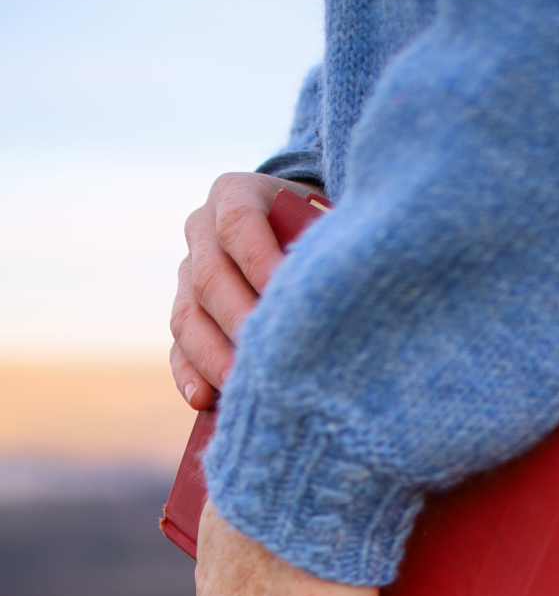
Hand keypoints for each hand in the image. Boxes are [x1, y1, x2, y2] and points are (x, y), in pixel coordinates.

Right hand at [170, 172, 318, 409]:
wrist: (300, 231)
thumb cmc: (323, 230)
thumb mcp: (327, 221)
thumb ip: (326, 245)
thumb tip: (341, 295)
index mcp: (236, 195)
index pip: (240, 225)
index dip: (260, 261)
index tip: (286, 295)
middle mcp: (202, 230)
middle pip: (211, 278)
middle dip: (240, 321)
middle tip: (272, 357)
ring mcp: (188, 273)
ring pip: (189, 316)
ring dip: (215, 356)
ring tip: (243, 386)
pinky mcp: (187, 313)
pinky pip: (180, 347)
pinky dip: (190, 375)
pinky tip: (204, 400)